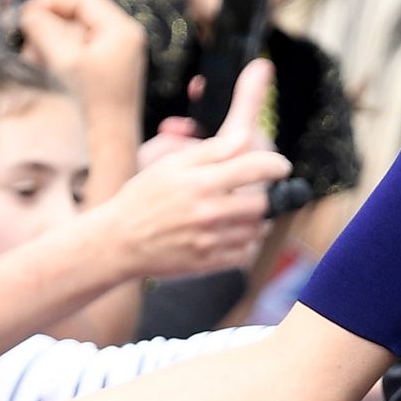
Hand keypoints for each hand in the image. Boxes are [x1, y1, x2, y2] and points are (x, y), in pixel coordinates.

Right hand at [17, 0, 147, 111]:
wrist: (108, 150)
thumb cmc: (90, 106)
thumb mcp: (63, 60)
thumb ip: (44, 28)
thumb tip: (28, 14)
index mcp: (122, 30)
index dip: (50, 1)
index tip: (24, 14)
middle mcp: (124, 40)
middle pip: (78, 17)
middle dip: (48, 27)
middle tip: (26, 43)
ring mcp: (117, 58)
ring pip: (75, 37)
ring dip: (49, 45)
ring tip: (34, 61)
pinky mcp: (108, 76)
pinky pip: (79, 56)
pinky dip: (59, 60)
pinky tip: (45, 73)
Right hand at [106, 60, 286, 278]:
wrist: (120, 242)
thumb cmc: (144, 197)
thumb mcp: (172, 164)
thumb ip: (213, 151)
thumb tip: (246, 136)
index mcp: (200, 182)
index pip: (254, 168)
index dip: (275, 165)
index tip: (281, 166)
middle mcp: (208, 212)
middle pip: (262, 202)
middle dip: (265, 195)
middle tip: (256, 192)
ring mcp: (210, 241)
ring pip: (257, 229)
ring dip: (256, 220)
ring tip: (240, 212)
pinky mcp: (209, 263)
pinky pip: (245, 253)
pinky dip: (246, 243)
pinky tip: (232, 234)